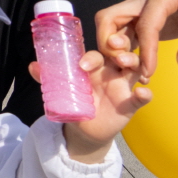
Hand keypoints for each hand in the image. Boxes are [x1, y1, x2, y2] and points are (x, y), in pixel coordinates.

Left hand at [30, 50, 150, 160]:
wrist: (84, 130)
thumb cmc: (75, 103)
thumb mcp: (61, 92)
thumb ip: (49, 79)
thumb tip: (32, 66)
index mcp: (93, 66)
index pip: (95, 54)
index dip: (91, 57)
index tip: (82, 65)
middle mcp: (110, 72)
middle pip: (119, 52)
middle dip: (118, 47)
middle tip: (114, 48)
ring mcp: (122, 86)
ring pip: (133, 68)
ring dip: (132, 61)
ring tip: (125, 63)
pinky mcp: (130, 103)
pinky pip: (141, 98)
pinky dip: (144, 94)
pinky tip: (142, 92)